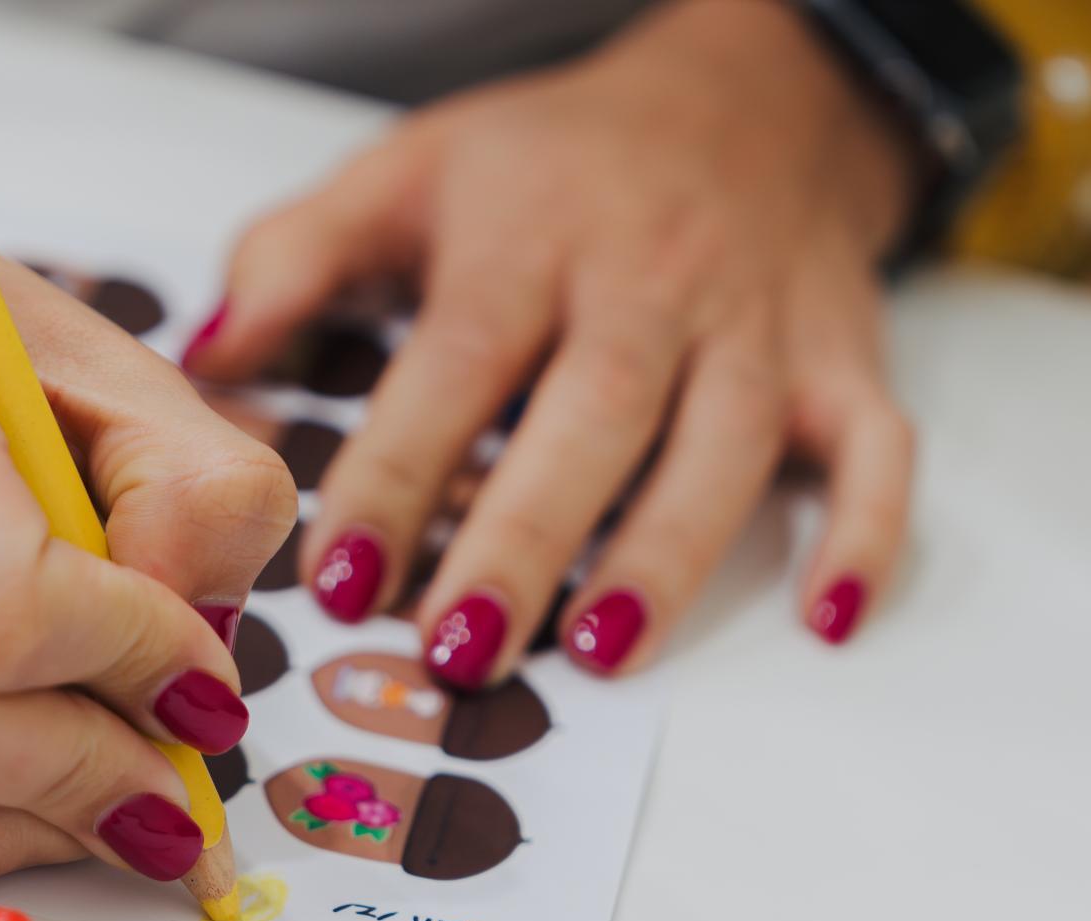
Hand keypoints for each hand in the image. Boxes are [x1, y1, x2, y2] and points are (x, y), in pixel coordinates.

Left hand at [183, 0, 917, 684]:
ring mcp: (759, 326)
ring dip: (667, 554)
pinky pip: (878, 450)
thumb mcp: (411, 171)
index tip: (342, 578)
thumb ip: (297, 258)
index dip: (399, 472)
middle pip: (594, 413)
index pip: (459, 361)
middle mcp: (652, 280)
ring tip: (599, 653)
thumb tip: (212, 365)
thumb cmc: (556, 163)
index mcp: (531, 236)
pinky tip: (827, 624)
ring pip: (726, 443)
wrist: (749, 96)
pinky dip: (868, 536)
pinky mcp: (846, 361)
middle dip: (525, 535)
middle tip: (458, 649)